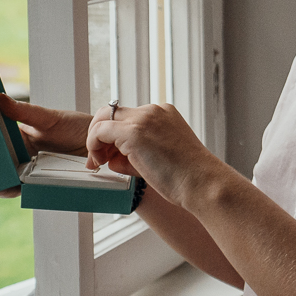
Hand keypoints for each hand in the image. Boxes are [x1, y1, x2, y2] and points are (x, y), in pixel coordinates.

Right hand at [0, 96, 93, 198]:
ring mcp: (29, 168)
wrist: (100, 143)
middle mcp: (21, 152)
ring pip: (5, 175)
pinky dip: (8, 189)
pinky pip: (20, 187)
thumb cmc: (75, 126)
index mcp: (19, 134)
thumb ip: (23, 112)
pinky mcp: (39, 181)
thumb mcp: (47, 118)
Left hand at [85, 103, 223, 207]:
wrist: (202, 184)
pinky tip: (99, 162)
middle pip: (112, 112)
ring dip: (95, 141)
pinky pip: (100, 131)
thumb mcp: (162, 157)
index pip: (128, 117)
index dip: (114, 137)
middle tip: (97, 159)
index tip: (110, 157)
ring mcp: (143, 119)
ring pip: (103, 118)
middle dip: (99, 134)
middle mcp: (153, 111)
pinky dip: (93, 145)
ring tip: (98, 163)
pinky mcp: (133, 132)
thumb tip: (112, 158)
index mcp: (164, 114)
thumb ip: (137, 152)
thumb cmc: (187, 179)